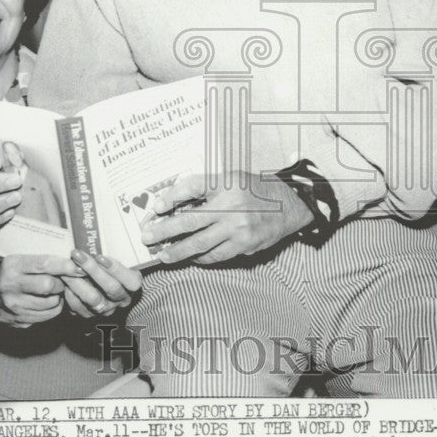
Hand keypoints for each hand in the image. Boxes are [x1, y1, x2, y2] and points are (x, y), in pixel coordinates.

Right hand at [0, 254, 81, 327]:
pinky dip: (54, 307)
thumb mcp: (18, 262)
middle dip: (60, 282)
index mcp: (12, 266)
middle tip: (62, 280)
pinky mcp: (21, 320)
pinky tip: (49, 301)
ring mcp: (15, 306)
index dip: (64, 266)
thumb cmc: (9, 277)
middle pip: (48, 285)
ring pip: (51, 302)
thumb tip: (73, 261)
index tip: (77, 267)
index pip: (43, 264)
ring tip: (54, 291)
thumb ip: (40, 261)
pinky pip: (49, 315)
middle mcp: (11, 286)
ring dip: (59, 296)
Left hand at [62, 250, 141, 318]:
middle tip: (77, 255)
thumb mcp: (117, 256)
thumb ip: (114, 250)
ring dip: (78, 282)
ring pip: (94, 299)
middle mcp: (122, 300)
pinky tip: (64, 281)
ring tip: (66, 267)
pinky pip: (79, 308)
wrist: (99, 283)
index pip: (132, 281)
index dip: (117, 269)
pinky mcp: (90, 315)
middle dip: (92, 270)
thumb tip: (108, 234)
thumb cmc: (107, 264)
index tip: (100, 256)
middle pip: (111, 288)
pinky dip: (70, 294)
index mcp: (132, 285)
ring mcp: (106, 309)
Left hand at [139, 173, 311, 265]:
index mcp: (226, 183)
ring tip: (163, 255)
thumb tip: (175, 205)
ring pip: (200, 243)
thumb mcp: (232, 178)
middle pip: (190, 220)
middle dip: (165, 231)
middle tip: (147, 237)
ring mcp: (238, 229)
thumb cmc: (255, 189)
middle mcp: (231, 206)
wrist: (289, 206)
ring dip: (178, 251)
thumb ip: (207, 189)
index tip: (157, 207)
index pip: (193, 187)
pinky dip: (200, 258)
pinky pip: (216, 255)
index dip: (172, 196)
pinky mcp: (244, 245)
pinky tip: (190, 258)